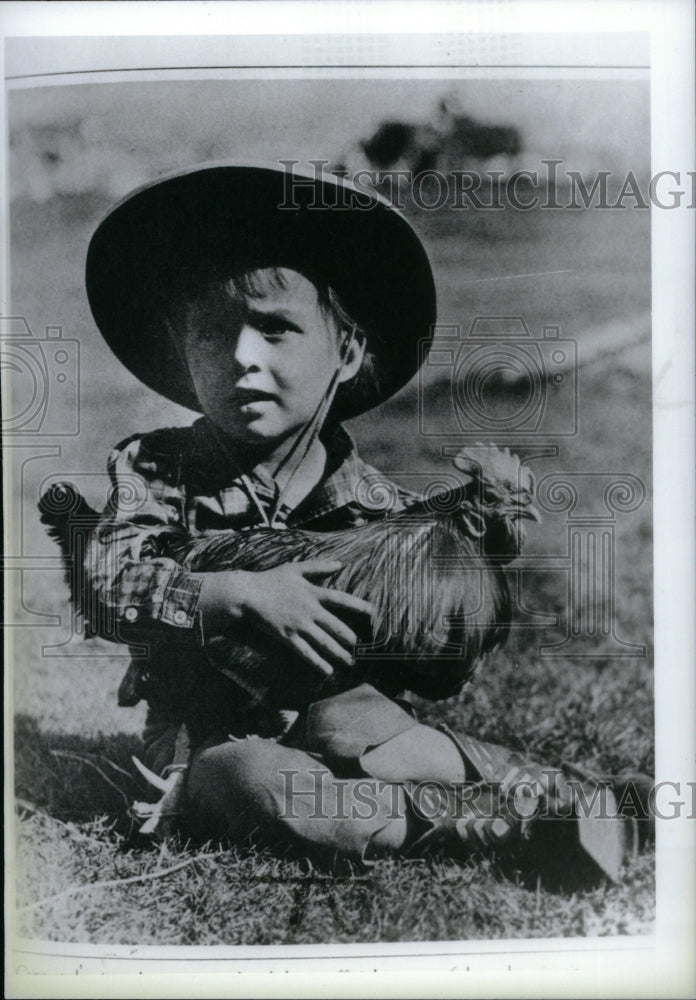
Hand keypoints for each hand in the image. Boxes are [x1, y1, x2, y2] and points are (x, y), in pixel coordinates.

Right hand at [197, 560, 374, 676]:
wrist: (248, 594)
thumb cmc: (271, 580)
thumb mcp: (296, 568)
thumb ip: (318, 566)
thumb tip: (340, 563)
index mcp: (313, 592)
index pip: (341, 599)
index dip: (359, 606)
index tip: (374, 612)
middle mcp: (309, 610)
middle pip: (336, 626)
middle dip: (350, 638)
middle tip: (361, 648)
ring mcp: (298, 625)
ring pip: (324, 642)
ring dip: (338, 654)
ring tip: (350, 662)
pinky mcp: (287, 637)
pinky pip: (305, 652)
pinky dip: (317, 662)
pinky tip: (327, 670)